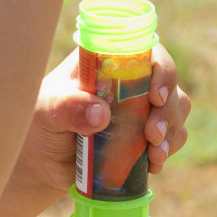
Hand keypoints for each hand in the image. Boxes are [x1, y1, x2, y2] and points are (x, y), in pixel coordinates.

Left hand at [11, 45, 191, 196]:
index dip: (161, 70)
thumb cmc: (40, 122)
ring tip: (155, 156)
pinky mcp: (144, 134)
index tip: (155, 96)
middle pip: (168, 82)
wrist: (42, 161)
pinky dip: (168, 148)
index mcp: (107, 60)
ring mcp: (140, 107)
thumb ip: (69, 107)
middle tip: (153, 135)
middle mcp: (129, 79)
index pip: (146, 52)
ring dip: (172, 131)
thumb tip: (101, 114)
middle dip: (168, 109)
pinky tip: (154, 164)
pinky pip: (172, 135)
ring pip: (176, 108)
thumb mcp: (47, 109)